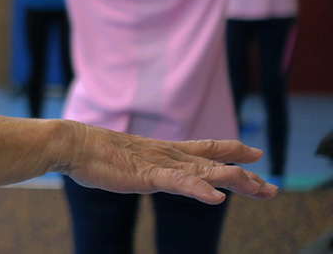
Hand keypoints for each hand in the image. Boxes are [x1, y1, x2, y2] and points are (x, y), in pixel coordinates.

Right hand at [55, 121, 276, 203]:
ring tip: (260, 189)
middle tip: (272, 188)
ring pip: (207, 172)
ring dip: (236, 180)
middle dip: (246, 175)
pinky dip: (199, 189)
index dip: (231, 149)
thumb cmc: (89, 153)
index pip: (205, 147)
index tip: (255, 152)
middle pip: (216, 162)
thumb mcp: (122, 159)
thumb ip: (136, 164)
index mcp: (162, 150)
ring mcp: (160, 164)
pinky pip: (179, 183)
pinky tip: (216, 198)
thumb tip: (131, 168)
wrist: (71, 144)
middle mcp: (168, 155)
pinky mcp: (148, 176)